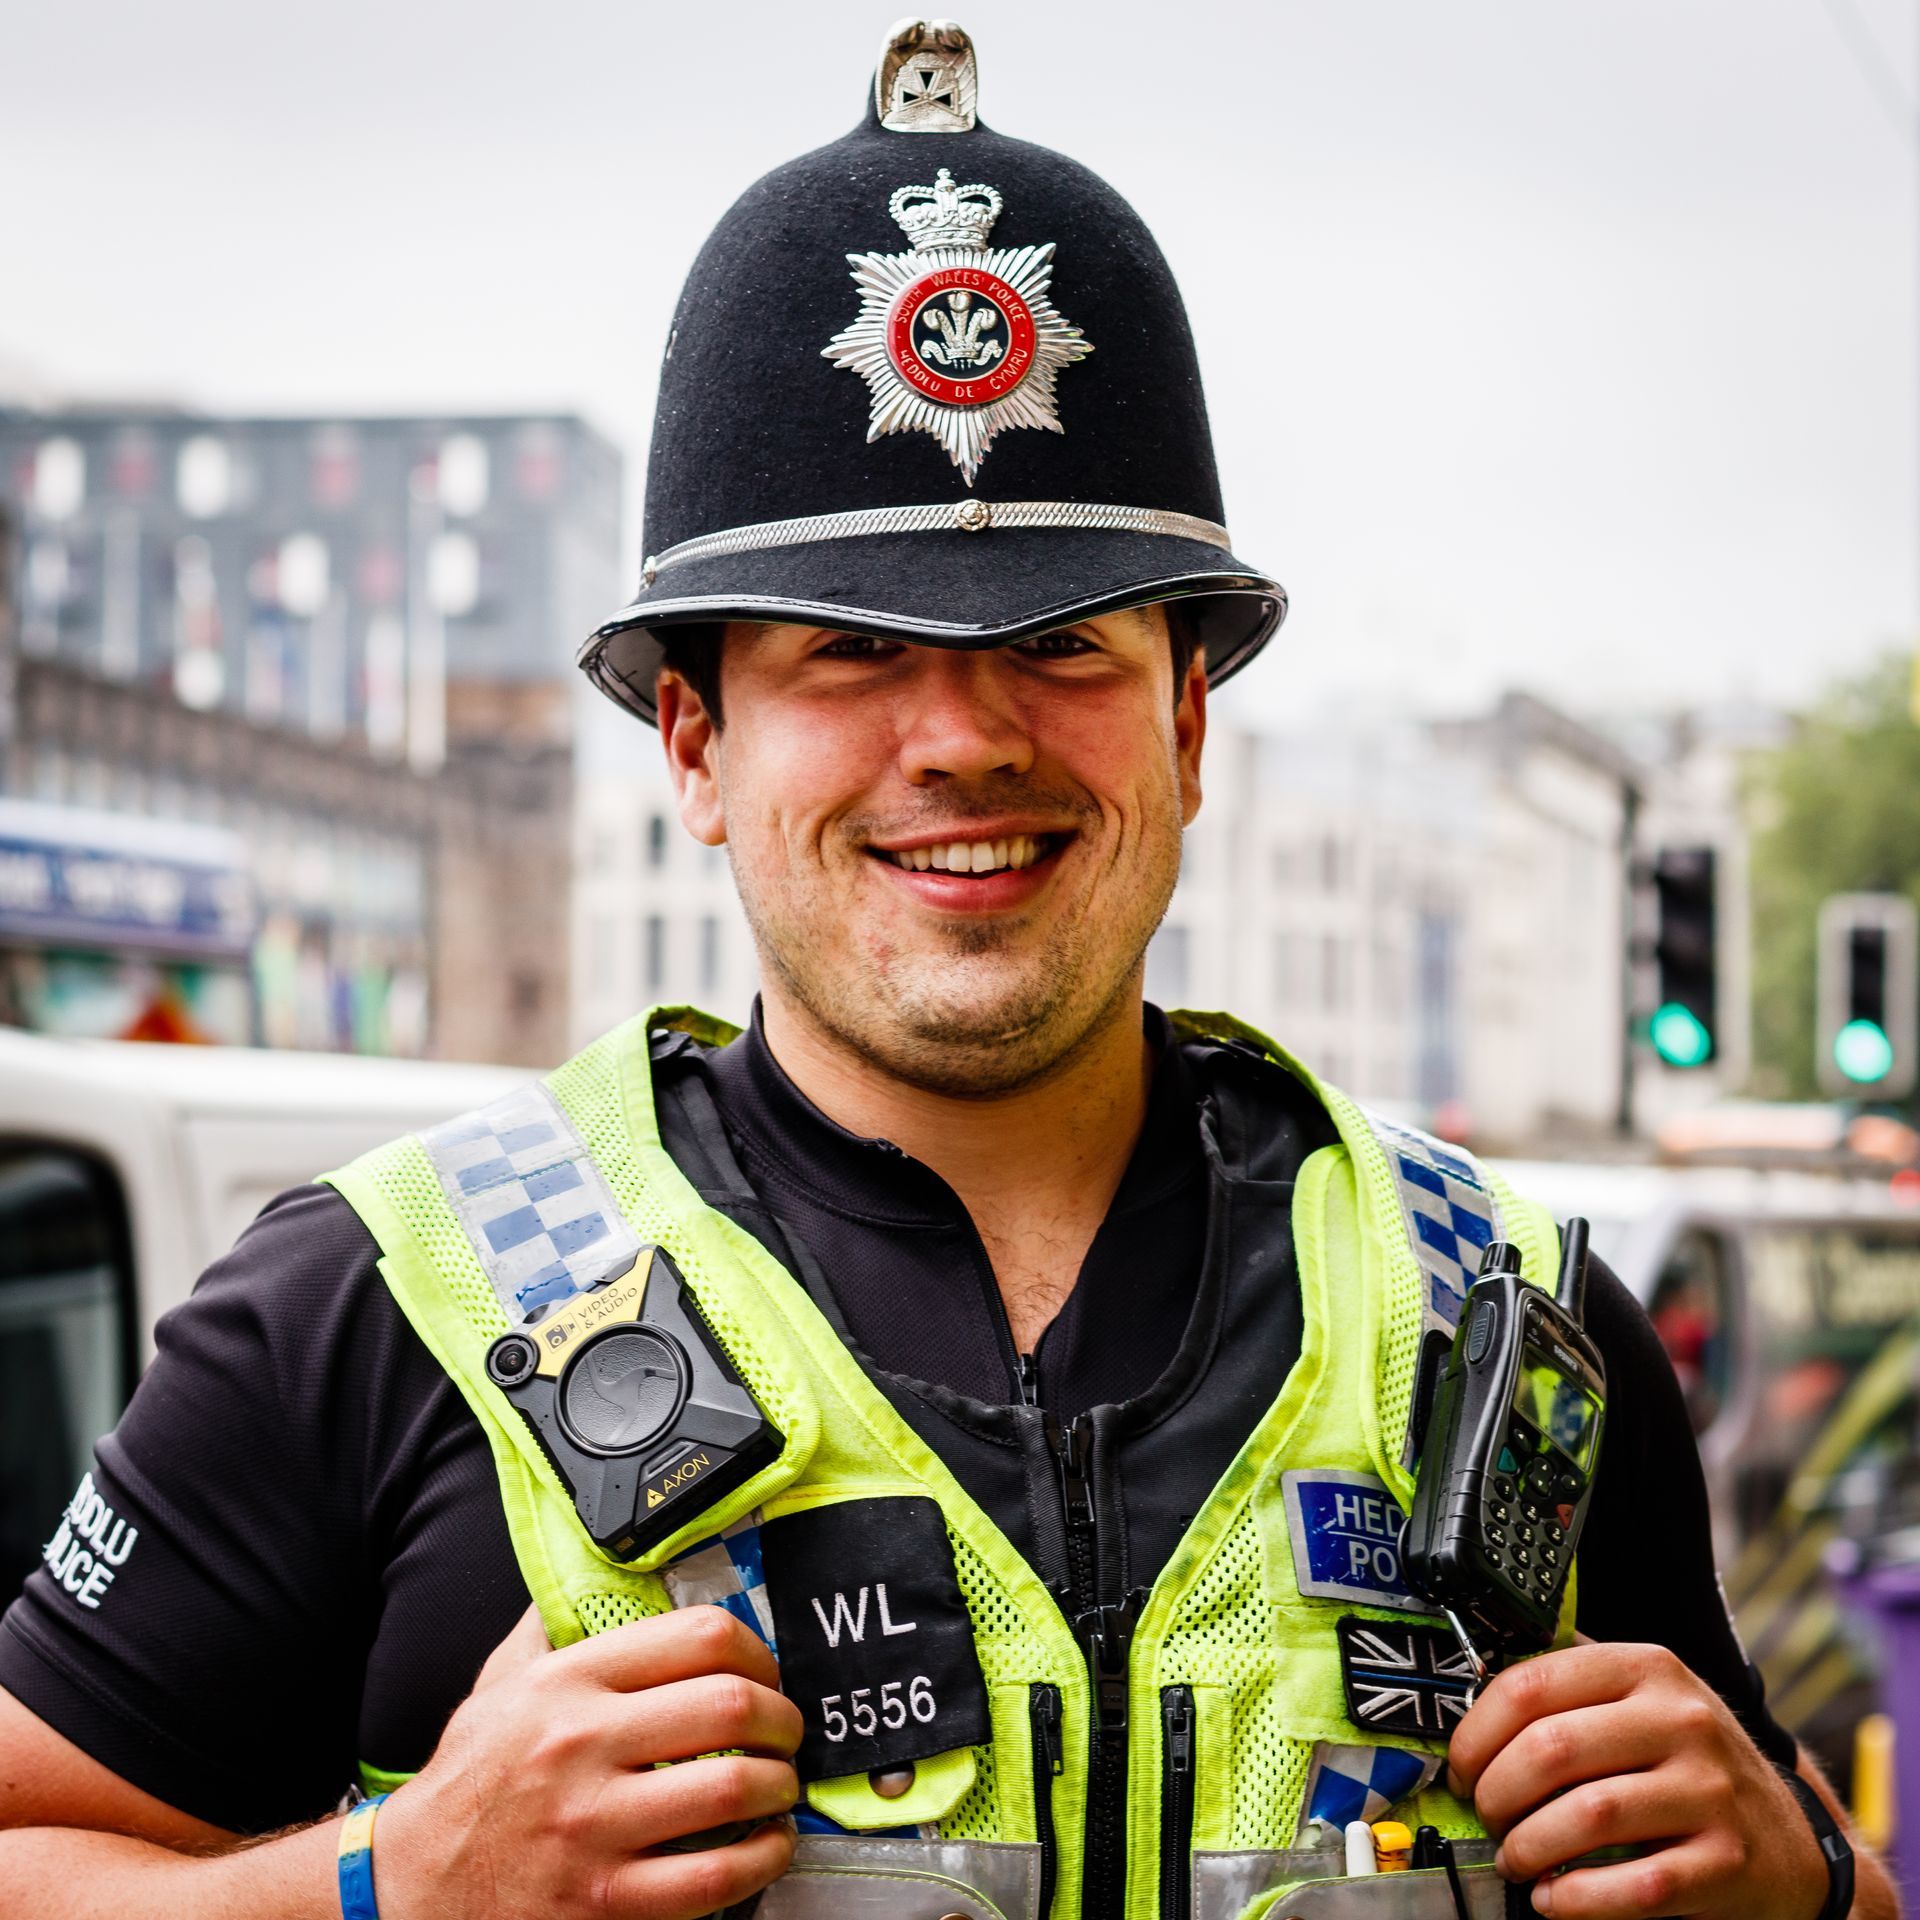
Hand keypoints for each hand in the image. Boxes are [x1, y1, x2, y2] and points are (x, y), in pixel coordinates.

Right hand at [377, 1604, 801, 1919]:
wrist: (408, 1887)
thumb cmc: (465, 1786)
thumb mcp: (497, 1686)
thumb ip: (549, 1628)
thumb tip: (588, 1573)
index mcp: (567, 1683)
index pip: (697, 1637)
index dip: (757, 1651)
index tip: (766, 1673)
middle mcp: (581, 1745)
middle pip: (730, 1705)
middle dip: (782, 1718)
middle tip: (787, 1731)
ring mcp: (593, 1827)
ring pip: (732, 1788)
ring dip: (779, 1786)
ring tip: (780, 1785)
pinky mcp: (604, 1903)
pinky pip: (713, 1878)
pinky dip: (761, 1859)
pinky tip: (765, 1846)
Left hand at [1444, 1641, 1827, 1919]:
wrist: (1791, 1842)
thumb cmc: (1687, 1763)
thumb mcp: (1640, 1699)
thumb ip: (1570, 1684)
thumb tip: (1470, 1687)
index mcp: (1646, 1667)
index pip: (1530, 1685)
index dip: (1476, 1732)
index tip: (1460, 1765)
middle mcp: (1683, 1720)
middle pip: (1550, 1750)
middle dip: (1495, 1792)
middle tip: (1485, 1816)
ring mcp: (1710, 1791)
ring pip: (1586, 1816)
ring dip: (1528, 1847)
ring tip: (1514, 1859)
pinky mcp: (1728, 1863)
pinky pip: (1634, 1886)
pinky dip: (1577, 1899)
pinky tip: (1553, 1899)